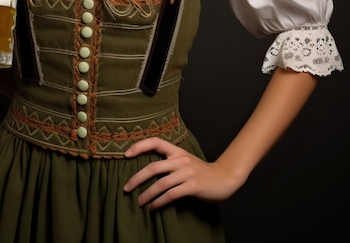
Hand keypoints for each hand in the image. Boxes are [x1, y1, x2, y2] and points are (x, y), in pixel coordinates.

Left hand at [123, 137, 241, 209]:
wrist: (224, 178)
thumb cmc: (201, 172)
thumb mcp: (184, 161)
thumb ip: (169, 163)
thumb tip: (146, 172)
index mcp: (177, 151)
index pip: (155, 142)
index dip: (139, 146)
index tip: (126, 154)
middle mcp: (181, 160)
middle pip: (153, 167)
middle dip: (136, 179)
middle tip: (126, 188)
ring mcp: (187, 172)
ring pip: (161, 184)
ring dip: (147, 195)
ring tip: (139, 202)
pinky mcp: (193, 186)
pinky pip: (171, 195)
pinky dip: (159, 202)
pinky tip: (153, 207)